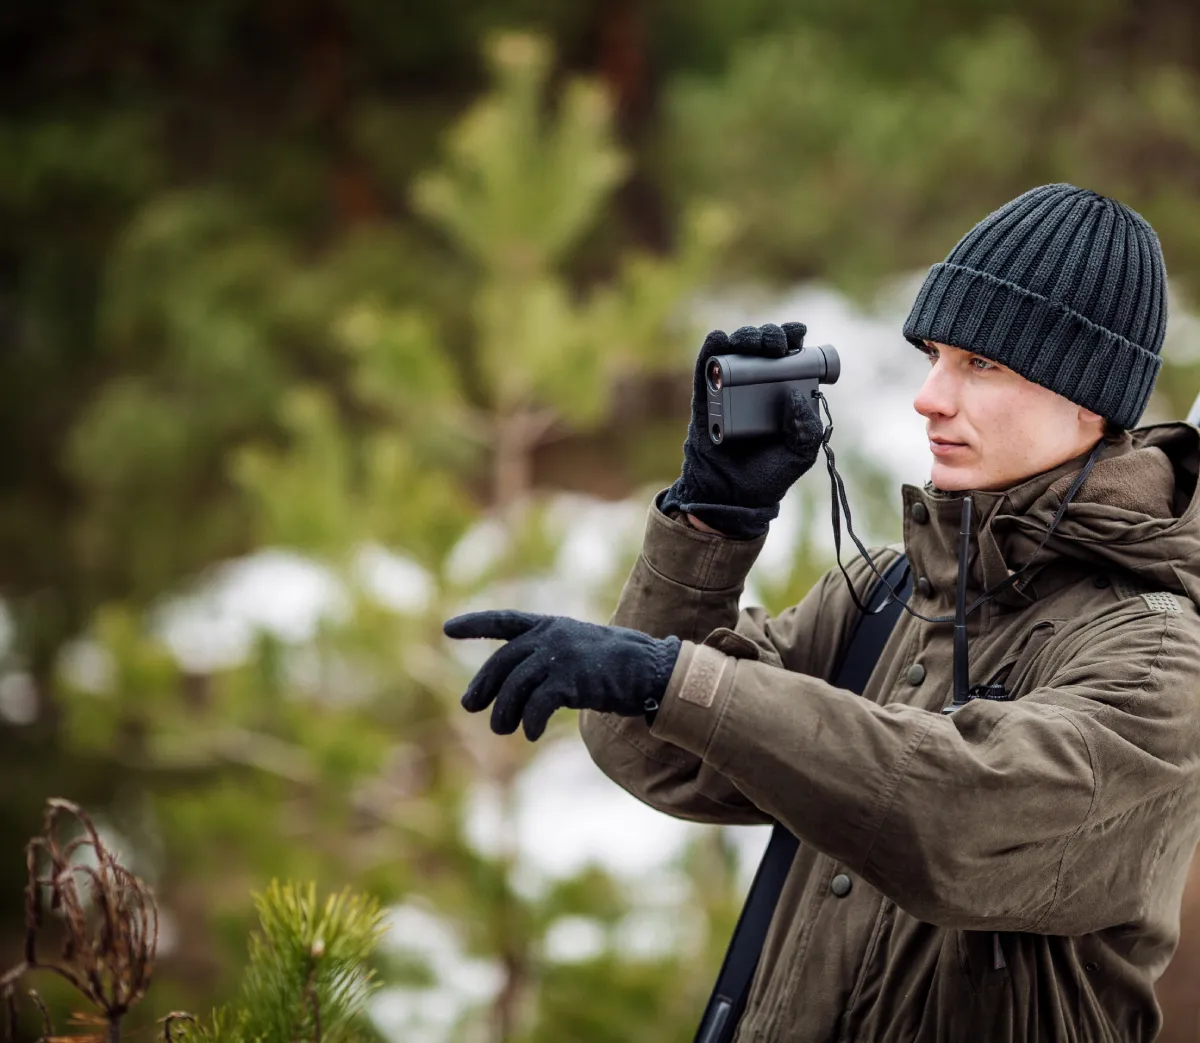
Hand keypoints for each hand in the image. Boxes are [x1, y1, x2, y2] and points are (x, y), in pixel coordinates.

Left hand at [443, 611, 681, 740]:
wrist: (650, 669)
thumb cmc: (615, 666)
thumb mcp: (576, 652)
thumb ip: (546, 661)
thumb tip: (511, 691)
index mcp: (550, 625)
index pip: (504, 621)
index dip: (475, 624)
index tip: (448, 629)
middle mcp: (550, 636)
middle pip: (502, 663)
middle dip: (483, 686)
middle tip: (470, 705)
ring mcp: (559, 656)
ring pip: (514, 687)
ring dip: (504, 712)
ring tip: (503, 729)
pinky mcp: (570, 679)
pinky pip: (537, 706)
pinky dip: (531, 722)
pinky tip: (532, 733)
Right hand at [659, 323, 824, 539]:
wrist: (734, 496)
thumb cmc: (768, 475)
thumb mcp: (800, 453)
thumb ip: (807, 428)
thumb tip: (796, 395)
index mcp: (779, 394)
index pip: (786, 356)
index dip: (791, 338)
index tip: (799, 333)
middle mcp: (753, 387)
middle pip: (760, 348)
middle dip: (769, 336)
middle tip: (778, 345)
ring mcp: (727, 391)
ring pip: (734, 352)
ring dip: (745, 338)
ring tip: (755, 341)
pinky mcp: (705, 400)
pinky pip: (705, 370)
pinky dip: (711, 351)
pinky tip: (719, 339)